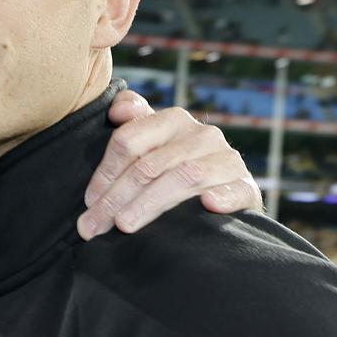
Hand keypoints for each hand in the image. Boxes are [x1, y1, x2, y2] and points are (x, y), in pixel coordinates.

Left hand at [79, 90, 262, 238]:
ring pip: (183, 176)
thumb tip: (117, 110)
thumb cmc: (174, 168)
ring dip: (150, 203)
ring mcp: (226, 159)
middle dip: (117, 198)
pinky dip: (222, 196)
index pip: (128, 141)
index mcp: (172, 120)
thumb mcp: (151, 143)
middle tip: (94, 226)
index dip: (104, 174)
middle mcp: (202, 134)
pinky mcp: (247, 186)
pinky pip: (236, 189)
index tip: (89, 203)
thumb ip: (131, 122)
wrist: (225, 192)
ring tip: (125, 225)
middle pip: (150, 164)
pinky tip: (207, 205)